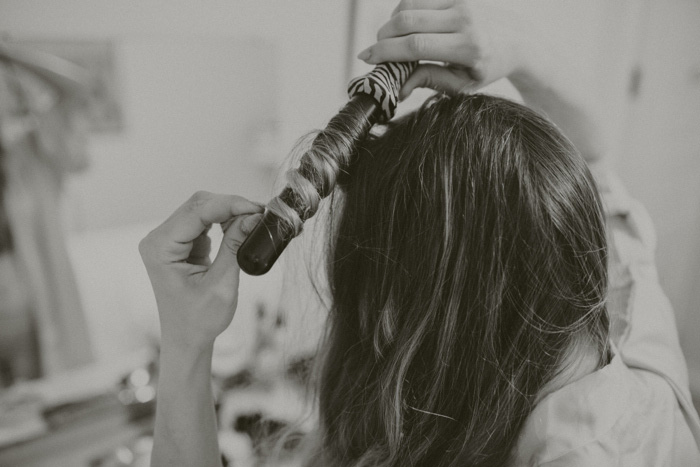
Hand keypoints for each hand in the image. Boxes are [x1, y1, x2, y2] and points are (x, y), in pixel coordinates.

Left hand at [139, 191, 262, 350]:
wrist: (187, 339)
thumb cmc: (199, 320)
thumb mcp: (222, 284)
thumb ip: (235, 246)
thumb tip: (253, 216)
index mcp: (161, 249)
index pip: (197, 212)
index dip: (230, 205)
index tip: (258, 208)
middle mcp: (158, 239)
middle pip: (198, 205)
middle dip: (231, 205)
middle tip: (261, 214)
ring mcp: (168, 239)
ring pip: (202, 209)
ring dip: (230, 212)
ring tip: (254, 222)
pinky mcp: (180, 242)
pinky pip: (204, 220)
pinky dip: (225, 220)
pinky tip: (241, 227)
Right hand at [357, 0, 523, 99]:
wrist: (517, 39)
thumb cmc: (486, 67)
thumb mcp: (462, 84)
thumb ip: (429, 81)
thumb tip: (398, 88)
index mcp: (469, 47)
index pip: (417, 45)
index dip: (386, 52)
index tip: (367, 58)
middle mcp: (466, 19)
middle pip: (408, 21)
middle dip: (383, 36)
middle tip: (374, 50)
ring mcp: (462, 0)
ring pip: (410, 4)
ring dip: (391, 22)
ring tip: (390, 40)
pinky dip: (404, 10)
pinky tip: (403, 25)